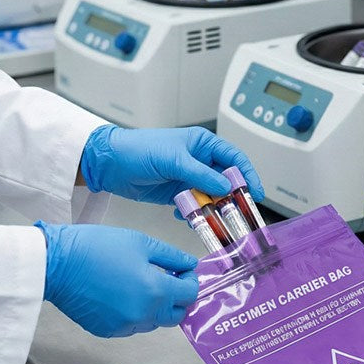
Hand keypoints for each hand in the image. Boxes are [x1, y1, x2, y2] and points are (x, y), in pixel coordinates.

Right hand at [35, 222, 198, 337]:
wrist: (56, 264)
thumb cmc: (97, 247)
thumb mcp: (140, 242)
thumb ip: (171, 256)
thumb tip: (189, 265)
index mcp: (156, 291)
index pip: (189, 294)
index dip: (190, 280)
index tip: (182, 269)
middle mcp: (144, 315)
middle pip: (176, 315)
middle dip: (178, 298)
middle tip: (168, 278)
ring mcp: (125, 326)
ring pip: (154, 322)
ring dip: (156, 306)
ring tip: (142, 284)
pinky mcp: (108, 331)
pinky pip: (132, 325)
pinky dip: (135, 313)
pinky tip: (123, 294)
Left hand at [80, 125, 263, 204]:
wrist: (109, 164)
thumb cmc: (138, 150)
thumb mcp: (174, 160)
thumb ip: (201, 175)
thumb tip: (227, 187)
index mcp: (202, 144)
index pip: (234, 159)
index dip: (247, 175)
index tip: (254, 193)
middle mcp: (198, 161)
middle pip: (225, 181)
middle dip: (231, 197)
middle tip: (237, 213)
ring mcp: (188, 179)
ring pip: (210, 197)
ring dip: (211, 209)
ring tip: (209, 218)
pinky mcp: (176, 194)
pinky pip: (194, 207)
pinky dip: (194, 214)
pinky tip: (186, 216)